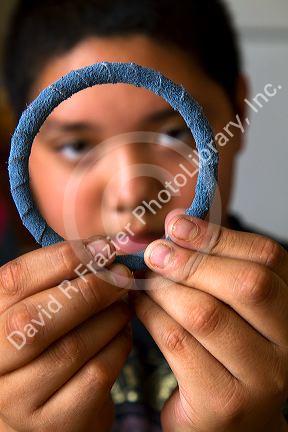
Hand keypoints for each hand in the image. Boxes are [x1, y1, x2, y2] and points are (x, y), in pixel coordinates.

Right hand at [0, 237, 132, 431]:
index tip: (103, 248)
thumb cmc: (50, 343)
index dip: (62, 258)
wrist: (51, 404)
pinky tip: (123, 334)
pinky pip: (95, 375)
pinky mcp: (53, 424)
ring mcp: (17, 400)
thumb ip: (62, 281)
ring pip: (71, 348)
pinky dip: (118, 347)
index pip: (15, 280)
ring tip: (124, 305)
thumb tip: (104, 249)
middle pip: (36, 319)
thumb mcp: (44, 308)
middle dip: (90, 290)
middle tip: (122, 276)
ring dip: (110, 318)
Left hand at [131, 210, 287, 430]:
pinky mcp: (225, 403)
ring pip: (205, 313)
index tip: (178, 224)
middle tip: (154, 252)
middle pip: (245, 284)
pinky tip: (140, 307)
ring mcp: (263, 378)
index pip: (267, 259)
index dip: (219, 236)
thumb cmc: (221, 350)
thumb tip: (178, 223)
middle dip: (190, 261)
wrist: (226, 420)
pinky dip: (150, 317)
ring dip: (163, 289)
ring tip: (143, 280)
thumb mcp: (226, 304)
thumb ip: (210, 265)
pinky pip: (178, 343)